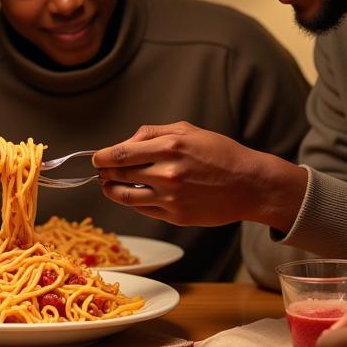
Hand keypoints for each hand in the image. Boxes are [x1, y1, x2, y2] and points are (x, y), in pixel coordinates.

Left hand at [92, 122, 305, 229]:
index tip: (97, 158)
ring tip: (109, 185)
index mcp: (169, 148)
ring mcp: (170, 198)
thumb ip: (153, 133)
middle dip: (105, 173)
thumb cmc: (220, 153)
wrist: (250, 184)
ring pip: (125, 196)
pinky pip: (142, 209)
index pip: (120, 154)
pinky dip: (133, 201)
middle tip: (101, 171)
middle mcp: (167, 174)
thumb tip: (127, 143)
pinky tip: (135, 194)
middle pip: (118, 175)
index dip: (102, 157)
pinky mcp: (176, 216)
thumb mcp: (188, 131)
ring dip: (111, 190)